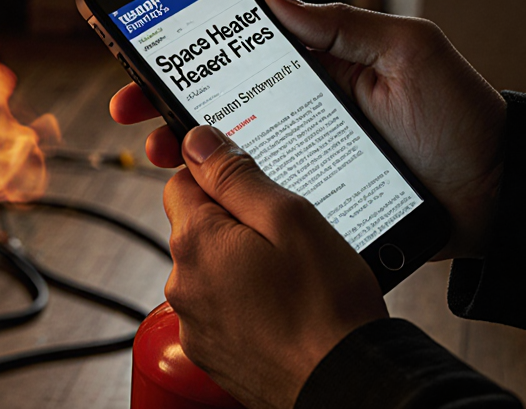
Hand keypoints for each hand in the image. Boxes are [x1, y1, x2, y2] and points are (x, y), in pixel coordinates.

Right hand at [111, 0, 506, 258]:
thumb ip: (343, 24)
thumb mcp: (409, 52)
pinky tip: (200, 188)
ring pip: (225, 148)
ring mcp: (300, 152)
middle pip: (217, 100)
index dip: (188, 49)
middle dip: (163, 98)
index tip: (144, 47)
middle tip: (129, 104)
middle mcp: (300, 107)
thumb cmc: (462, 117)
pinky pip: (254, 191)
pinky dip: (220, 189)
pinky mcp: (307, 195)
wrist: (498, 195)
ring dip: (181, 146)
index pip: (238, 51)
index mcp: (316, 66)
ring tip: (157, 150)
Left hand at [162, 126, 387, 408]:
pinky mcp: (209, 350)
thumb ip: (236, 175)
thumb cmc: (326, 308)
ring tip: (289, 279)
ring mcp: (193, 321)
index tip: (253, 187)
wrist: (343, 384)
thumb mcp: (290, 218)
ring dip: (240, 264)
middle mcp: (182, 282)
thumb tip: (197, 141)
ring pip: (209, 268)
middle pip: (196, 226)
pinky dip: (243, 302)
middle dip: (234, 223)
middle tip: (285, 238)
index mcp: (195, 241)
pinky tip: (282, 308)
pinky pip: (218, 307)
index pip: (182, 181)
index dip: (220, 177)